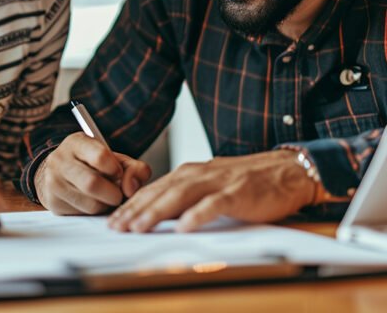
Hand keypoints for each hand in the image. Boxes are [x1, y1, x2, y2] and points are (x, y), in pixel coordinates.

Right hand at [34, 133, 150, 214]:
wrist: (61, 172)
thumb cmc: (92, 164)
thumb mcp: (113, 158)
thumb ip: (133, 168)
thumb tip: (131, 187)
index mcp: (76, 142)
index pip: (100, 156)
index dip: (116, 169)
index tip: (118, 172)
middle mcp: (60, 160)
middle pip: (92, 184)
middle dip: (113, 193)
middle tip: (117, 192)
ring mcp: (54, 182)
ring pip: (90, 203)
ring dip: (106, 205)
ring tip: (106, 197)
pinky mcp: (54, 203)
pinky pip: (82, 214)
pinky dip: (95, 212)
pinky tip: (94, 202)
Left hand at [108, 150, 316, 232]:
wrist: (284, 170)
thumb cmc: (245, 181)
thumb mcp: (209, 184)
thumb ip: (186, 196)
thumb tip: (159, 214)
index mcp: (189, 173)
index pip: (154, 190)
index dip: (132, 205)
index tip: (113, 221)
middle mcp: (199, 174)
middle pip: (161, 192)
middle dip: (135, 209)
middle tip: (116, 226)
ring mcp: (217, 182)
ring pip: (180, 196)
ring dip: (157, 211)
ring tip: (139, 227)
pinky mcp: (237, 193)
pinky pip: (214, 204)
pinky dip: (198, 215)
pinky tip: (183, 228)